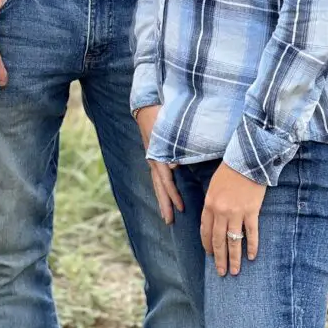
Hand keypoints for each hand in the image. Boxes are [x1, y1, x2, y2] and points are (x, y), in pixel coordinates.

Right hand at [135, 106, 183, 224]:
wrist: (146, 105)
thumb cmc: (161, 115)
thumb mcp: (168, 129)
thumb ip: (172, 147)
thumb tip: (173, 167)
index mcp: (158, 155)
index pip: (166, 180)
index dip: (173, 195)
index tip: (181, 208)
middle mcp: (153, 160)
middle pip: (159, 186)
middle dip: (164, 204)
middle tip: (169, 221)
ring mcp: (152, 158)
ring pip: (157, 183)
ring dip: (162, 199)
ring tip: (166, 216)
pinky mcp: (154, 156)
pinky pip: (157, 177)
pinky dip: (161, 189)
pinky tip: (164, 197)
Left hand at [201, 162, 266, 275]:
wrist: (248, 160)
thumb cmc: (229, 171)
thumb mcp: (213, 186)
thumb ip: (212, 204)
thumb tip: (213, 222)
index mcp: (209, 204)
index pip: (205, 231)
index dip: (208, 245)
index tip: (210, 255)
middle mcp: (221, 211)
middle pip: (218, 240)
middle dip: (219, 258)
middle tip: (221, 273)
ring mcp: (237, 212)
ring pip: (234, 241)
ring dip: (234, 258)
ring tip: (234, 272)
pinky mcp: (252, 211)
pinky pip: (251, 233)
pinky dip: (252, 246)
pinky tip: (252, 257)